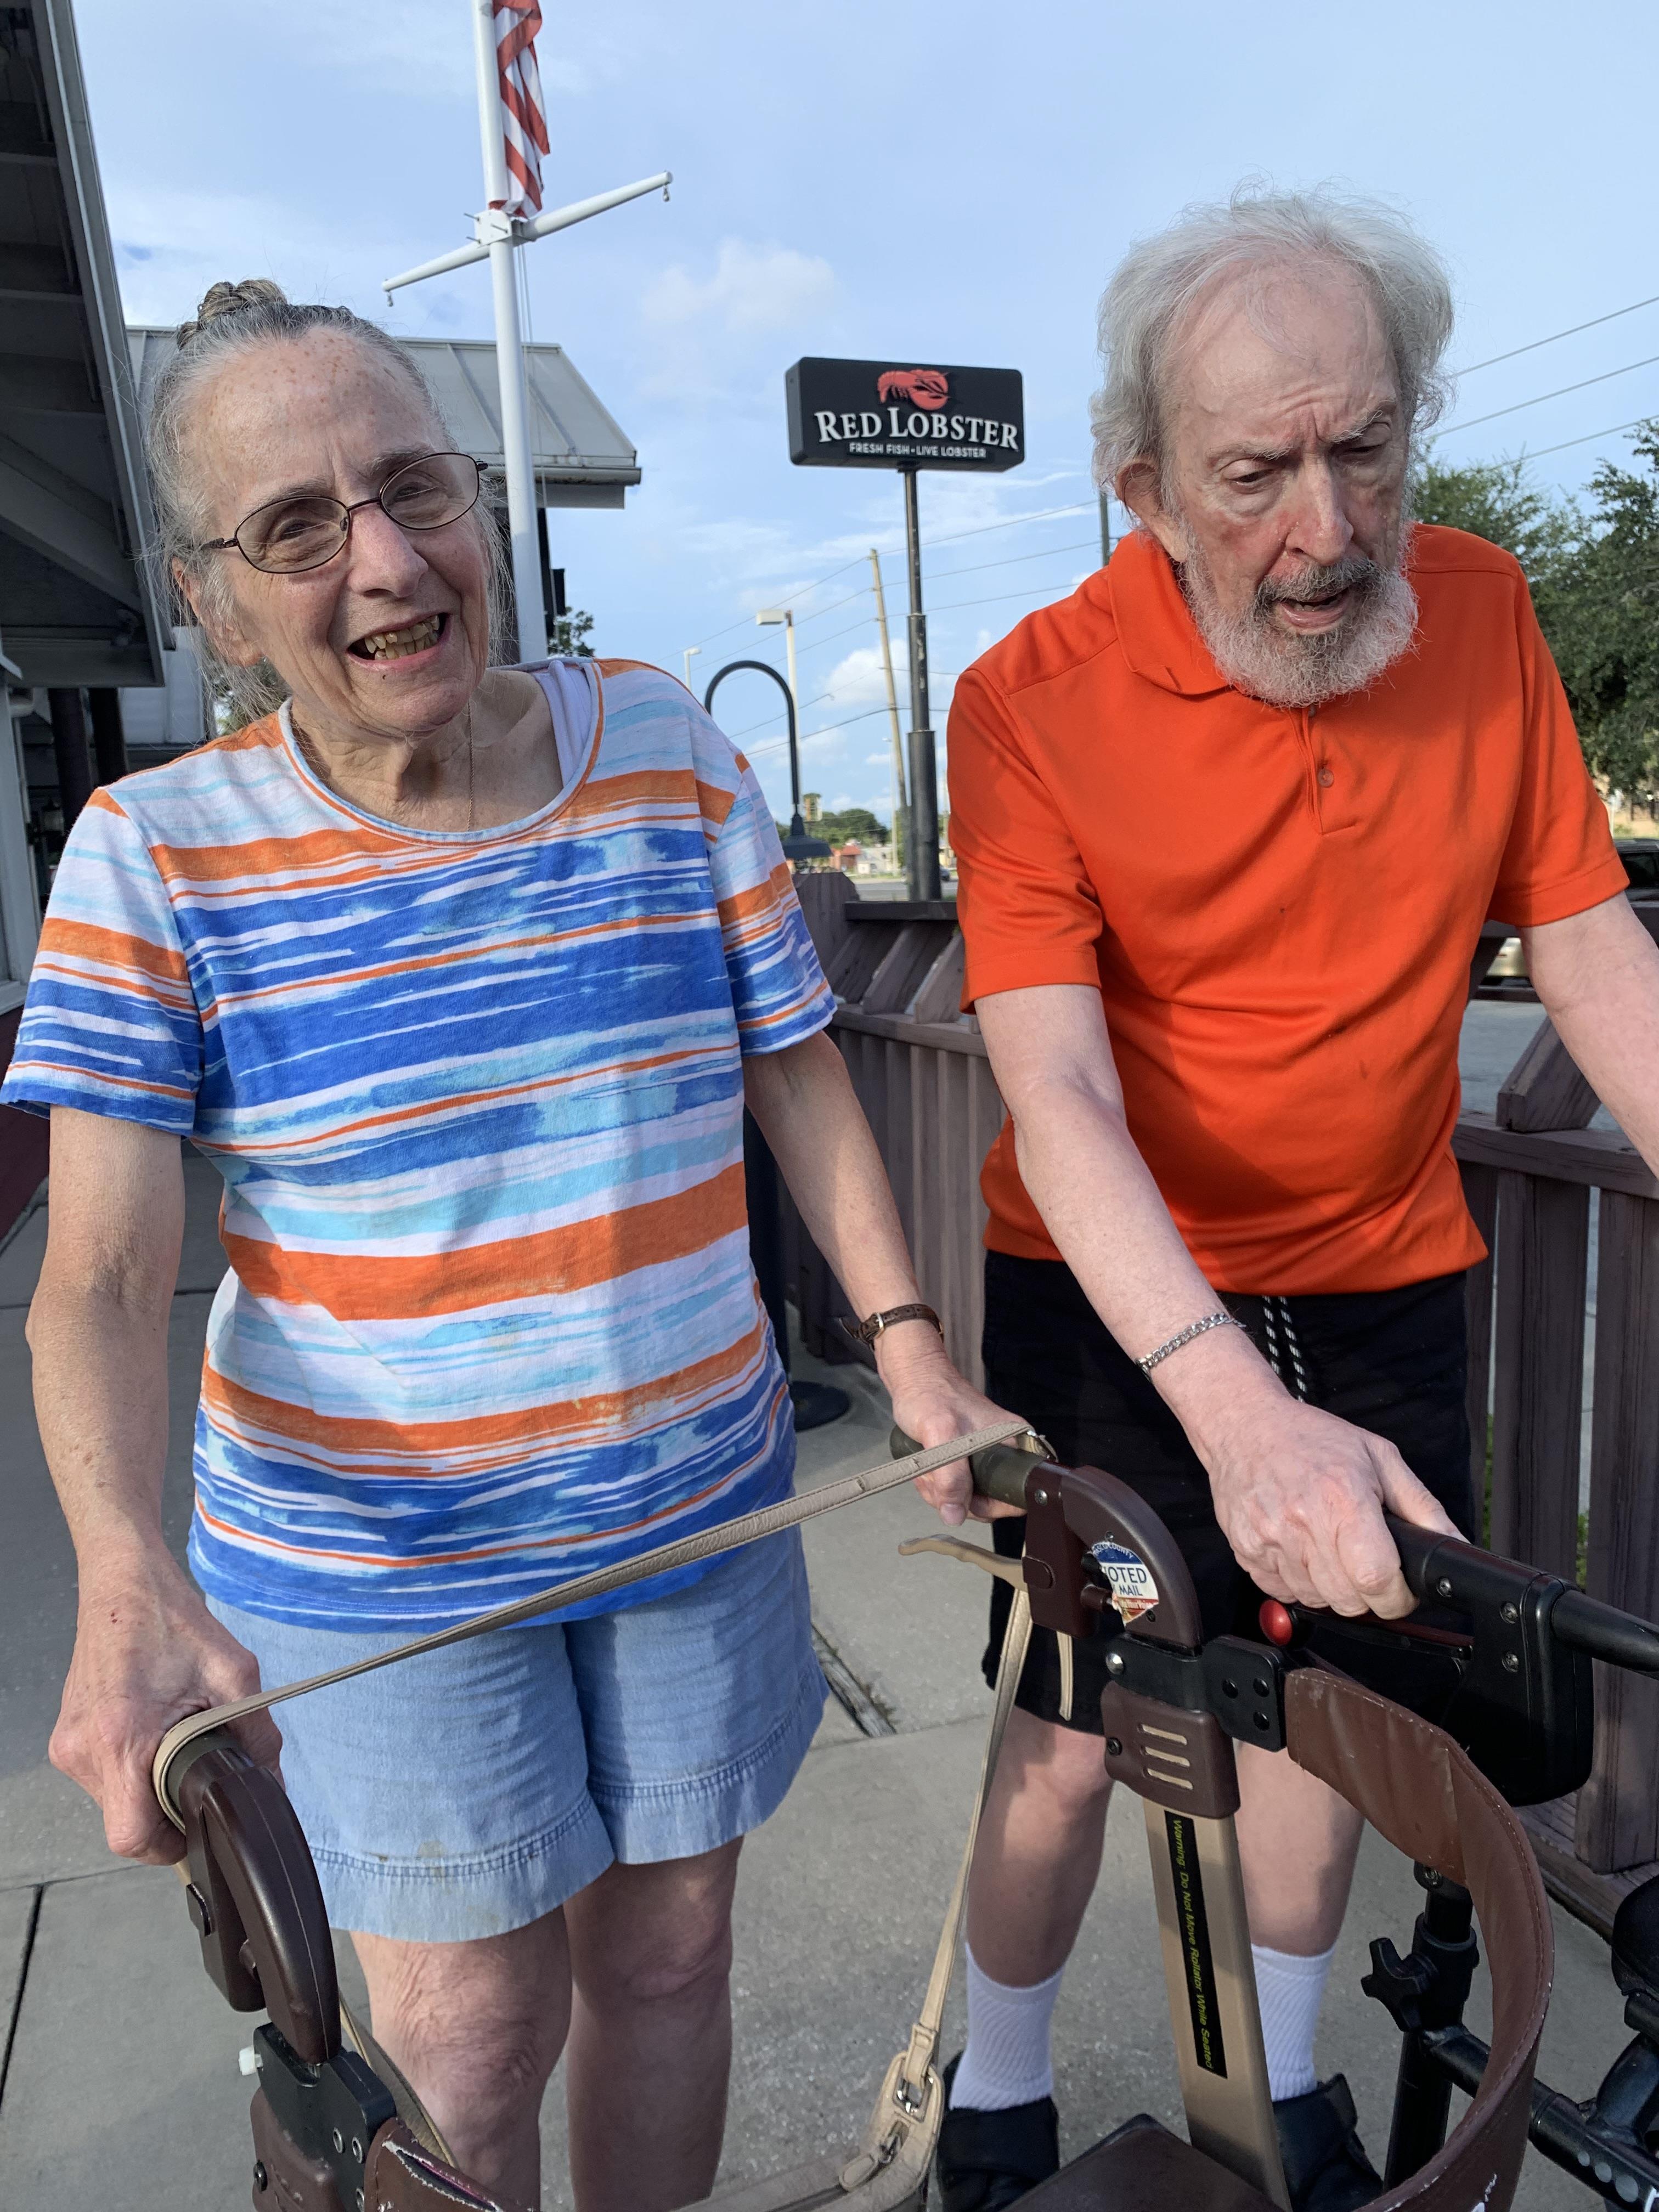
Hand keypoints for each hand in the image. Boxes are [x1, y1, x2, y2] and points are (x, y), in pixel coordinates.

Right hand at [50, 1550, 282, 1863]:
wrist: (124, 1582)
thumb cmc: (169, 1619)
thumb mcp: (233, 1673)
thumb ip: (256, 1735)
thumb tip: (271, 1782)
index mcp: (120, 1737)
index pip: (132, 1837)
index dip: (170, 1845)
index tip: (196, 1828)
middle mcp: (84, 1748)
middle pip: (125, 1821)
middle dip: (166, 1810)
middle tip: (196, 1771)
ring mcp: (69, 1744)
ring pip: (114, 1799)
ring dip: (148, 1785)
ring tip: (174, 1737)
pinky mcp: (68, 1735)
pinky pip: (103, 1774)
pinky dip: (131, 1765)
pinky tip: (155, 1730)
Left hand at [876, 1322, 1024, 1526]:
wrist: (912, 1378)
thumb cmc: (930, 1397)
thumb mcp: (942, 1437)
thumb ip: (952, 1478)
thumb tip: (955, 1516)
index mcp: (1015, 1445)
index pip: (1018, 1494)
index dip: (991, 1504)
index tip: (964, 1496)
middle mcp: (1006, 1454)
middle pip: (989, 1501)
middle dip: (956, 1496)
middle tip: (934, 1475)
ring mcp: (985, 1459)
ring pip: (967, 1498)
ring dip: (941, 1490)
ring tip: (927, 1466)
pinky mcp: (966, 1461)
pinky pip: (955, 1489)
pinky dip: (937, 1485)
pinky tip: (925, 1468)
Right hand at [1192, 1384, 1457, 1617]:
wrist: (1244, 1425)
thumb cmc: (1311, 1438)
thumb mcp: (1380, 1458)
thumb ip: (1422, 1508)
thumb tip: (1455, 1546)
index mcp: (1342, 1499)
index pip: (1377, 1580)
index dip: (1398, 1595)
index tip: (1400, 1588)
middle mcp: (1302, 1523)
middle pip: (1349, 1601)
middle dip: (1368, 1594)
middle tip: (1366, 1563)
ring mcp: (1269, 1540)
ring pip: (1318, 1601)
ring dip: (1333, 1587)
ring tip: (1330, 1548)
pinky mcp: (1246, 1552)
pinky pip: (1284, 1593)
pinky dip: (1300, 1582)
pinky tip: (1302, 1549)